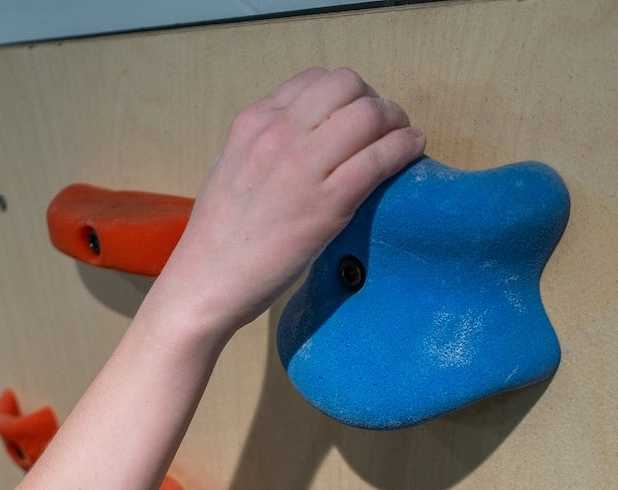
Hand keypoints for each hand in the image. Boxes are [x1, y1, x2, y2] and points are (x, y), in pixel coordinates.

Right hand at [156, 67, 424, 333]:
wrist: (206, 282)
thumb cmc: (219, 237)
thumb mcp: (233, 168)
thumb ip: (266, 146)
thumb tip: (309, 139)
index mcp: (254, 122)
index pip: (315, 80)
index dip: (346, 94)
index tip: (356, 118)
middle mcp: (279, 133)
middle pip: (348, 86)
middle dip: (375, 102)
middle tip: (384, 129)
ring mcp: (303, 166)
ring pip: (369, 114)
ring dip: (396, 122)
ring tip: (403, 139)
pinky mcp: (327, 203)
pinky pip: (378, 158)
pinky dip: (404, 148)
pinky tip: (412, 152)